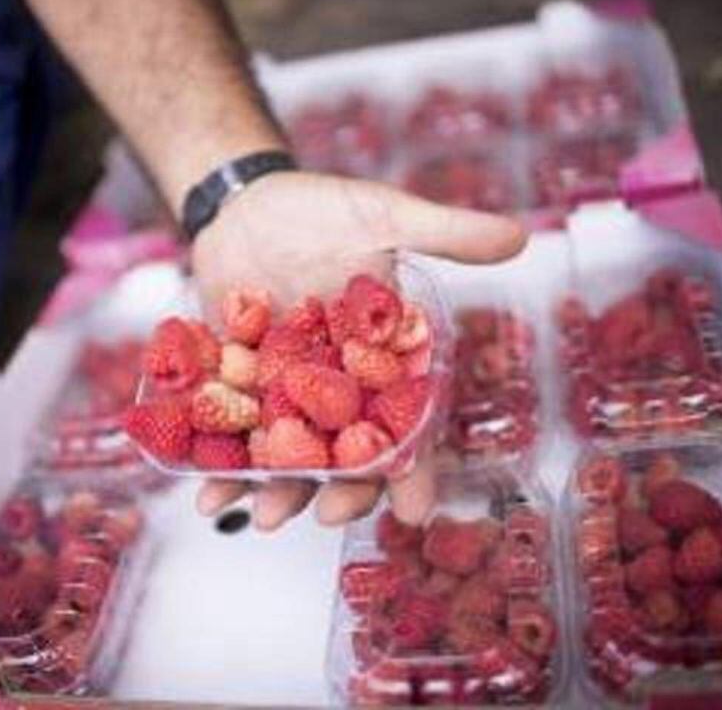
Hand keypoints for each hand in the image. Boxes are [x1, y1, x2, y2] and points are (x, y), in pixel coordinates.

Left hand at [190, 171, 525, 529]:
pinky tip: (202, 490)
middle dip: (341, 489)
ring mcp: (287, 391)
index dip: (414, 468)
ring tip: (259, 518)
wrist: (246, 201)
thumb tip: (519, 236)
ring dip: (275, 490)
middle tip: (328, 515)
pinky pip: (228, 430)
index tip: (413, 510)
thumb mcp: (386, 215)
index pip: (408, 423)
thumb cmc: (322, 208)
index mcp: (385, 360)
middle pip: (347, 452)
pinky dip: (214, 460)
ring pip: (288, 453)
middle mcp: (340, 386)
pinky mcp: (237, 385)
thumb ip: (446, 233)